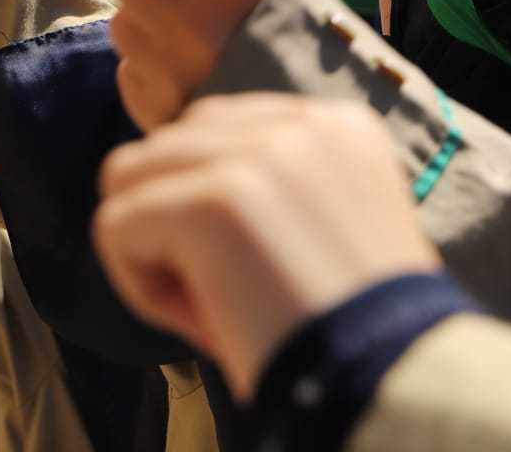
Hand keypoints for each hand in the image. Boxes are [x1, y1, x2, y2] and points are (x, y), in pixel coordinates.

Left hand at [93, 93, 439, 398]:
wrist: (395, 387)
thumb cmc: (352, 335)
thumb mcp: (324, 230)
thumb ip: (263, 189)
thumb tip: (158, 187)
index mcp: (338, 126)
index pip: (219, 125)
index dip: (209, 201)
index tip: (257, 267)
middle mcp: (302, 124)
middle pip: (169, 142)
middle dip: (175, 219)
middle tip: (229, 293)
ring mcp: (258, 155)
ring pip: (128, 174)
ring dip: (151, 246)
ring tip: (210, 301)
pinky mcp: (215, 200)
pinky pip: (114, 225)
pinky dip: (139, 285)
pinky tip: (202, 320)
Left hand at [108, 0, 288, 130]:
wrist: (325, 113)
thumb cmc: (301, 25)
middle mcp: (192, 33)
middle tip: (199, 0)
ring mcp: (171, 80)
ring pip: (120, 24)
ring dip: (150, 25)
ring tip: (201, 40)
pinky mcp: (158, 116)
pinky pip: (127, 73)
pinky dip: (153, 70)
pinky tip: (196, 75)